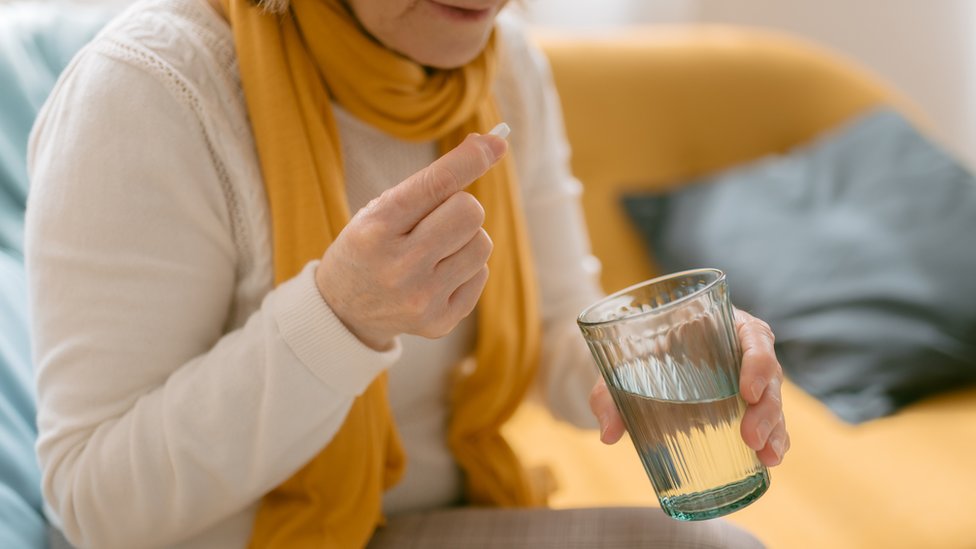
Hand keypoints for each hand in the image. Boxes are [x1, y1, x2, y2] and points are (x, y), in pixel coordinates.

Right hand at [315, 132, 506, 349]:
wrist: (343, 311)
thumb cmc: (370, 246)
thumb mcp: (379, 210)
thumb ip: (430, 181)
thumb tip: (491, 145)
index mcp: (376, 230)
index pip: (436, 185)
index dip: (470, 160)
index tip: (496, 142)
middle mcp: (399, 267)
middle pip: (470, 213)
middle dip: (461, 207)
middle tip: (437, 219)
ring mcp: (421, 298)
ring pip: (482, 244)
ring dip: (466, 239)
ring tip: (435, 250)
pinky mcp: (439, 321)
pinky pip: (481, 274)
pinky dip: (465, 268)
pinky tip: (436, 276)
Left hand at [588, 308, 789, 466]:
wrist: (631, 363)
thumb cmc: (633, 353)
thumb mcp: (618, 364)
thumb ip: (608, 393)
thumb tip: (608, 434)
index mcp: (719, 324)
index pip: (753, 335)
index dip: (757, 361)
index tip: (747, 391)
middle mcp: (739, 350)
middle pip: (769, 374)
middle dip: (766, 408)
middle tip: (750, 437)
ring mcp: (745, 379)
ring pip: (773, 400)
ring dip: (775, 429)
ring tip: (767, 458)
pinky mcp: (744, 405)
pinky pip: (768, 420)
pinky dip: (773, 439)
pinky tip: (769, 459)